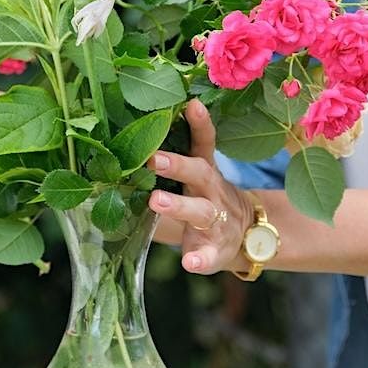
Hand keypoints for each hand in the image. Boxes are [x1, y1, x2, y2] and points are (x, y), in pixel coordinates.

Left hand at [148, 99, 253, 274]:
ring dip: (180, 206)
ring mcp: (217, 221)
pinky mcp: (217, 249)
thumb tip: (118, 141)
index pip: (204, 142)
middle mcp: (212, 191)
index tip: (191, 104)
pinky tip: (189, 263)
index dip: (199, 123)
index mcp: (204, 171)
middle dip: (178, 164)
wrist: (249, 234)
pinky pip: (210, 255)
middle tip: (153, 159)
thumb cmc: (206, 198)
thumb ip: (169, 160)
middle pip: (199, 173)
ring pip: (201, 211)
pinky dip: (200, 259)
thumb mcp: (196, 176)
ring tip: (157, 201)